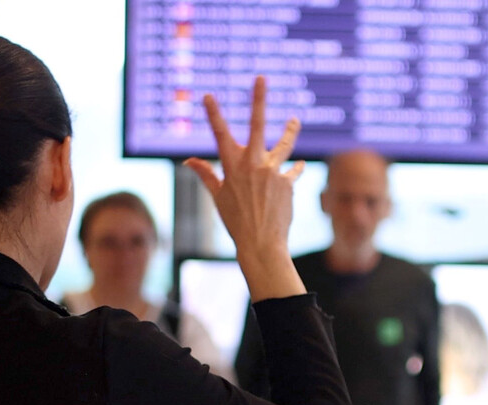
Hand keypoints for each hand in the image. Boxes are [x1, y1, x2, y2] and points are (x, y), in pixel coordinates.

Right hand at [185, 76, 306, 301]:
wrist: (262, 244)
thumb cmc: (236, 222)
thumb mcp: (218, 197)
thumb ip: (206, 175)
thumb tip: (189, 161)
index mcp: (232, 167)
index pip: (219, 135)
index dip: (213, 114)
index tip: (207, 96)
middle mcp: (252, 164)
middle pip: (256, 125)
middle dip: (258, 99)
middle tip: (261, 78)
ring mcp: (272, 172)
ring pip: (283, 145)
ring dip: (290, 130)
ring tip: (295, 120)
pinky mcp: (287, 183)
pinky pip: (292, 171)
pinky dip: (294, 169)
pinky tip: (298, 165)